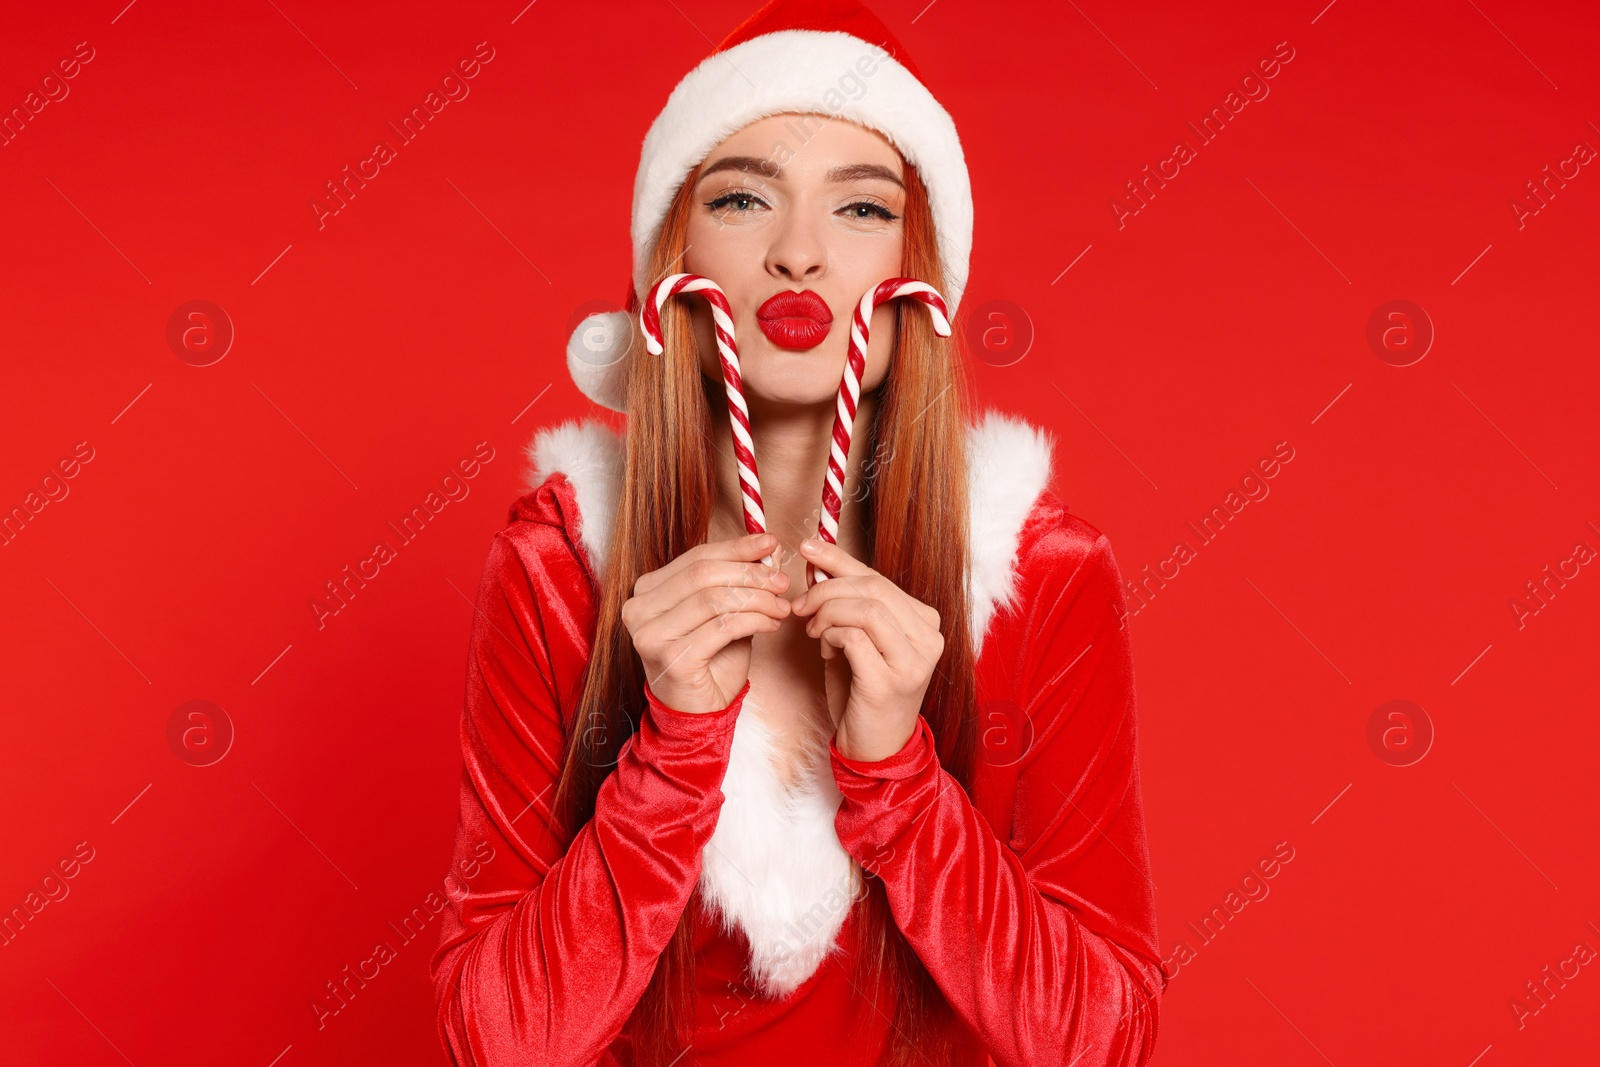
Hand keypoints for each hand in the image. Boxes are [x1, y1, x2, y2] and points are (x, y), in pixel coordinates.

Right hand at [622, 532, 791, 713]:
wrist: (695, 714)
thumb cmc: (708, 662)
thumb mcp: (722, 613)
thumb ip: (735, 582)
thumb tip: (767, 551)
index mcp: (647, 590)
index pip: (696, 557)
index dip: (737, 547)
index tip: (771, 543)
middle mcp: (639, 608)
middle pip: (703, 574)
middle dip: (750, 574)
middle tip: (781, 582)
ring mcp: (651, 634)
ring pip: (714, 598)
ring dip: (757, 599)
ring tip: (781, 607)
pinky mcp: (671, 657)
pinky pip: (722, 626)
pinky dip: (754, 620)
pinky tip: (771, 624)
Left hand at [791, 537, 944, 761]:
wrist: (876, 747)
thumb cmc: (863, 690)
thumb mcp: (859, 639)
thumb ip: (848, 603)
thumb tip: (819, 563)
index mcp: (924, 621)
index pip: (878, 577)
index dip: (839, 559)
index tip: (807, 547)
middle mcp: (928, 637)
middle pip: (872, 588)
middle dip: (826, 590)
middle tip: (800, 605)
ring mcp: (913, 660)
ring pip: (865, 609)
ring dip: (827, 614)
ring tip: (813, 631)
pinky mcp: (890, 681)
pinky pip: (855, 638)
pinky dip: (831, 636)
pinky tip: (824, 650)